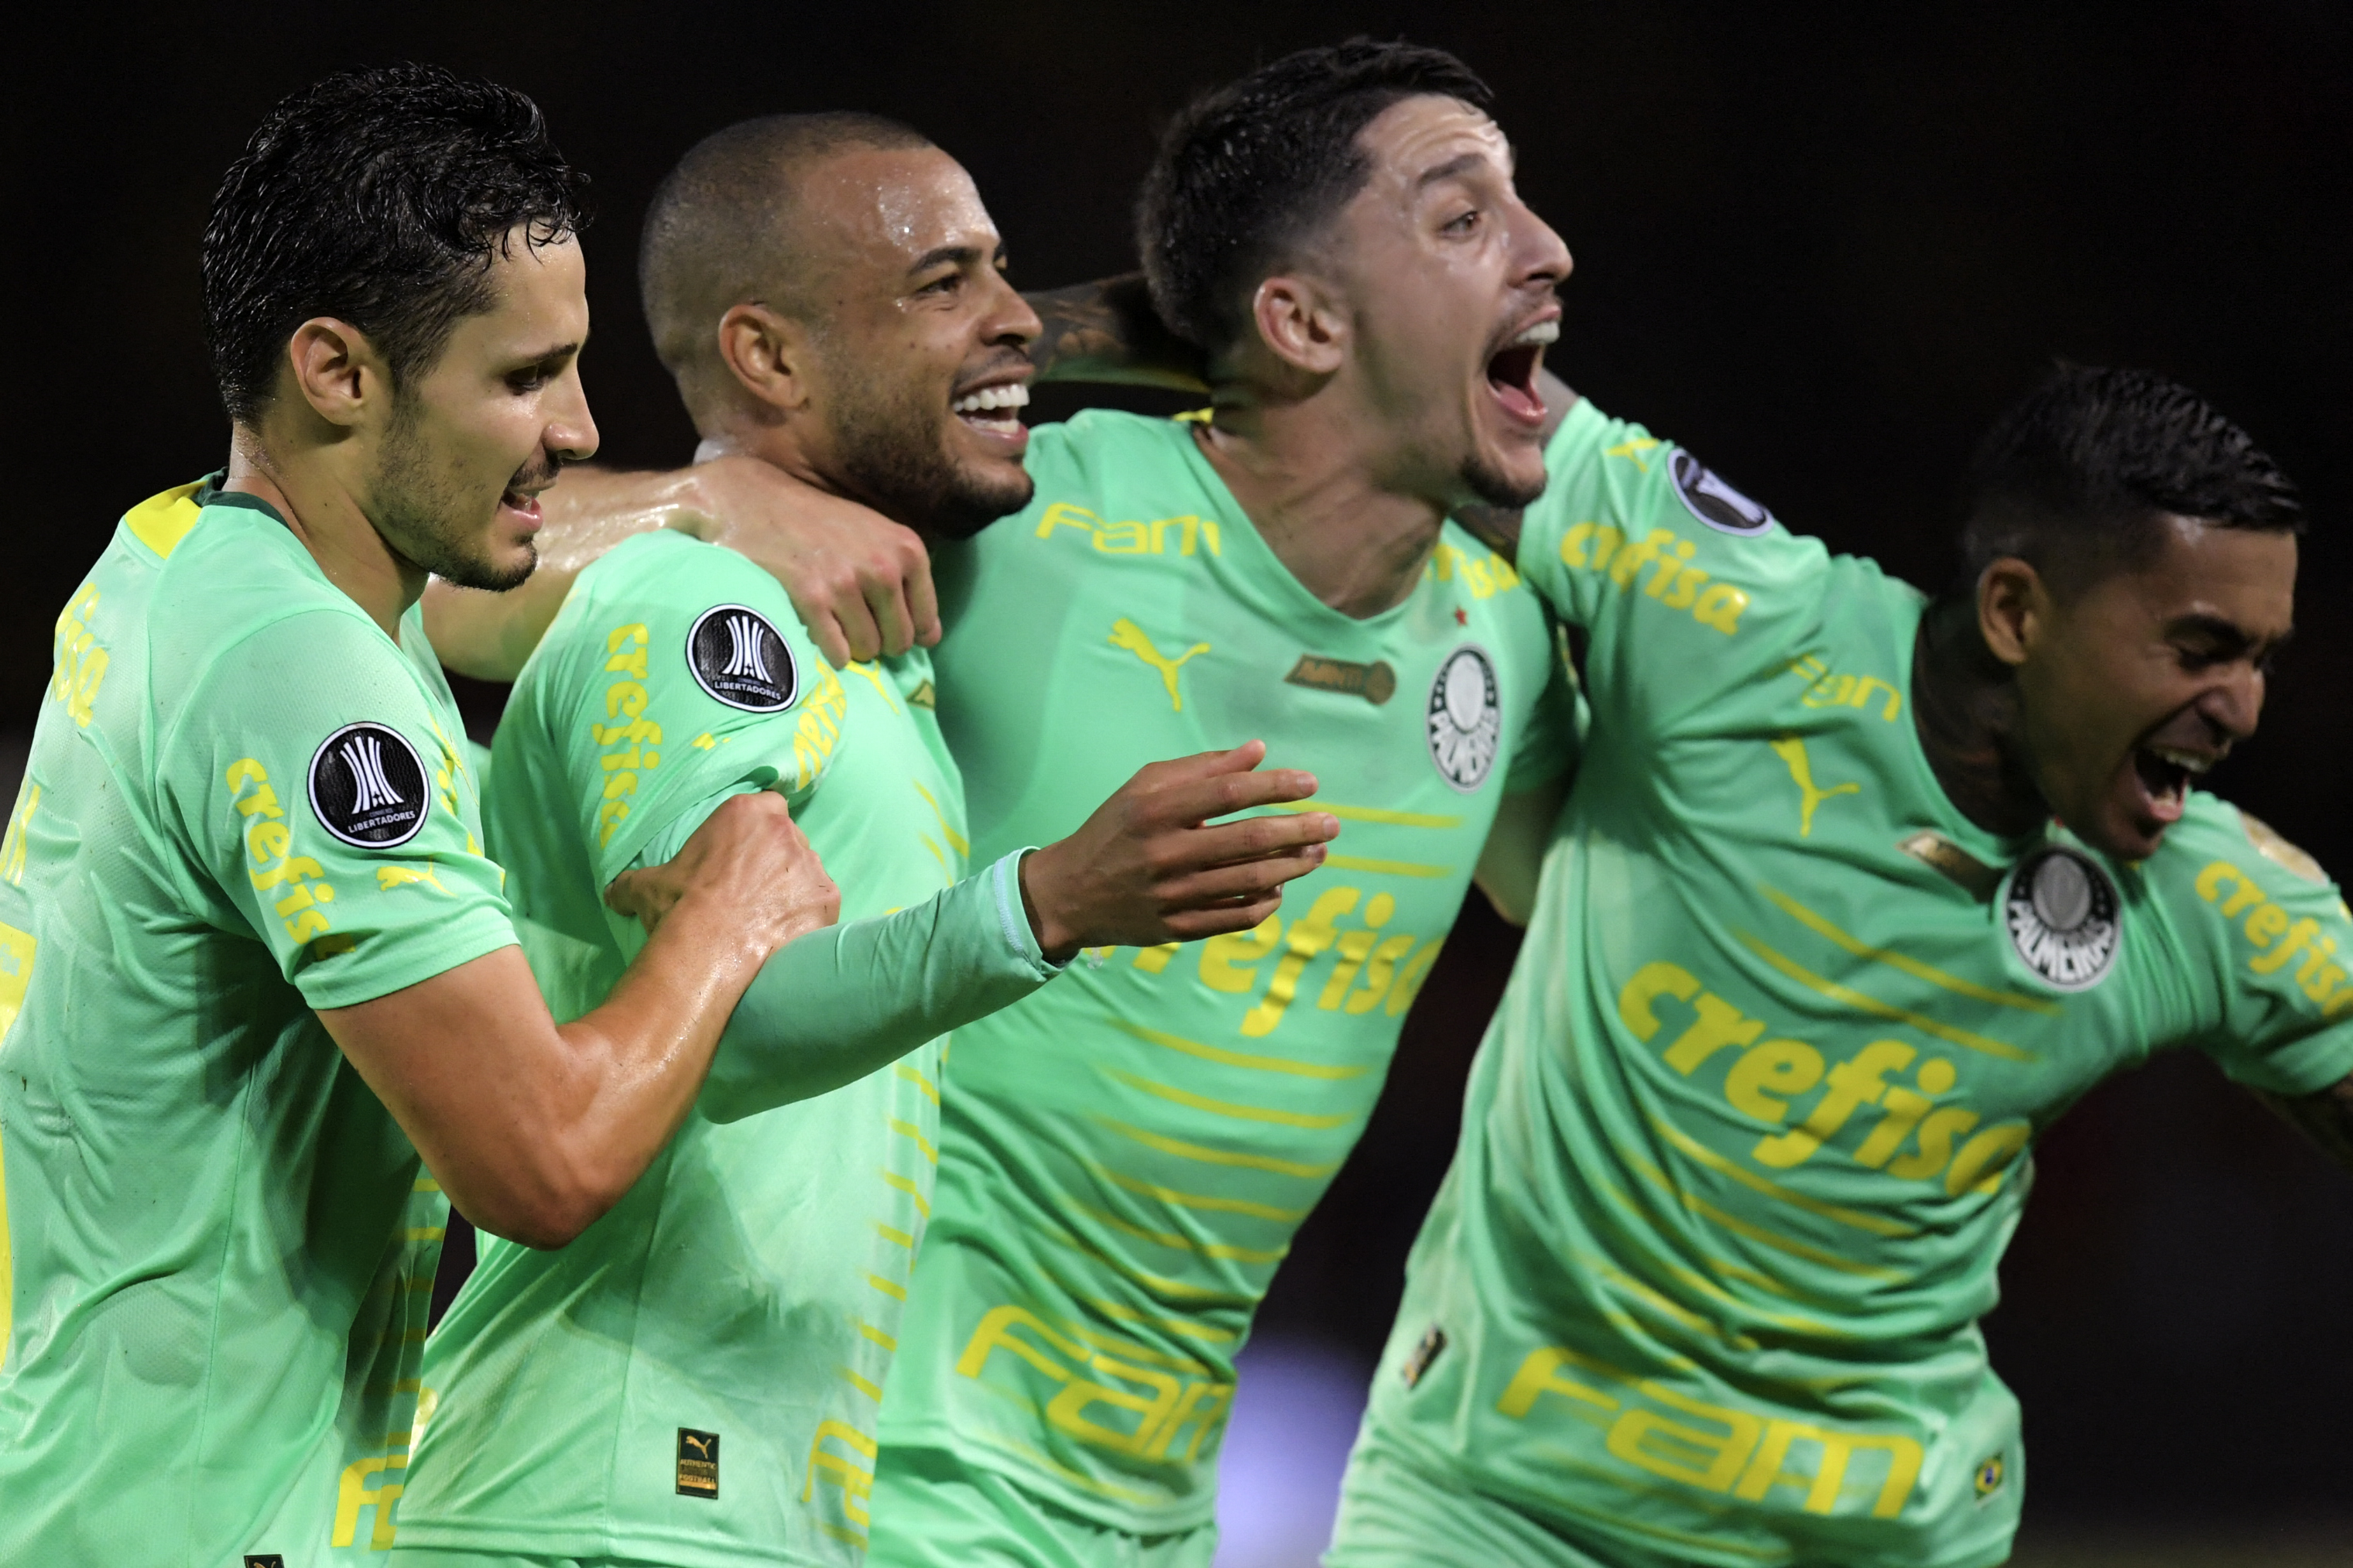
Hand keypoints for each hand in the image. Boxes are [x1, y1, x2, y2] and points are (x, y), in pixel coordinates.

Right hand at [606, 791, 839, 950]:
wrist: (710, 948)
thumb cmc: (679, 908)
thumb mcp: (646, 887)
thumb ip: (632, 882)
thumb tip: (612, 892)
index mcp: (745, 812)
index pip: (766, 806)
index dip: (758, 831)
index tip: (746, 854)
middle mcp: (784, 830)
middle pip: (788, 839)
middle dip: (776, 861)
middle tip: (755, 892)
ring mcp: (810, 863)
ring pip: (807, 870)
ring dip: (794, 888)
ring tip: (770, 917)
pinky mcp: (827, 896)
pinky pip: (821, 902)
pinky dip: (809, 916)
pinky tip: (788, 934)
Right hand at [670, 454, 938, 666]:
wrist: (755, 501)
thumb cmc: (820, 523)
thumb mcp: (876, 536)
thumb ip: (907, 580)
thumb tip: (931, 637)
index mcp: (907, 551)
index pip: (926, 623)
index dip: (903, 631)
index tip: (879, 622)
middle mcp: (883, 567)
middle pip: (898, 642)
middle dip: (878, 643)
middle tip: (851, 625)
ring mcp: (847, 583)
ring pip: (868, 650)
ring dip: (852, 649)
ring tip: (832, 625)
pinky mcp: (812, 597)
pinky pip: (838, 652)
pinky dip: (830, 653)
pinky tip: (818, 634)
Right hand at [1018, 740, 1338, 961]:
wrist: (1070, 892)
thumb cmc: (1116, 829)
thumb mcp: (1145, 786)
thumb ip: (1202, 768)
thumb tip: (1259, 751)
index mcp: (1155, 810)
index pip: (1229, 793)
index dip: (1275, 786)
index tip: (1311, 783)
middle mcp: (1164, 853)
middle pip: (1248, 839)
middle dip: (1299, 830)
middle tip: (1332, 824)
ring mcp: (1171, 895)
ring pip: (1250, 881)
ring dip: (1293, 866)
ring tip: (1318, 852)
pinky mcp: (1176, 929)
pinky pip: (1236, 917)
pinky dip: (1266, 903)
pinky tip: (1281, 887)